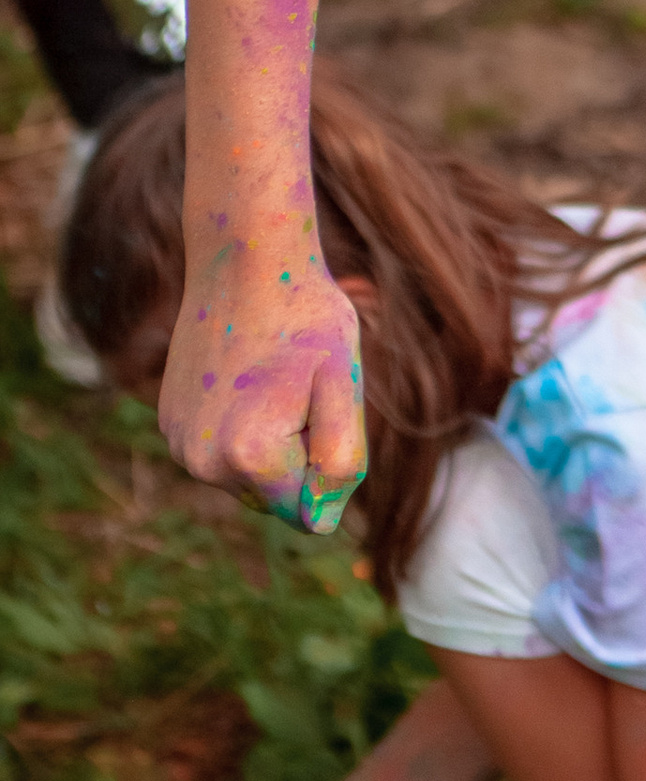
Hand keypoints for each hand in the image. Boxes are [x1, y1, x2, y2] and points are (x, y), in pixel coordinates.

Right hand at [158, 241, 366, 532]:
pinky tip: (244, 372)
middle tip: (298, 388)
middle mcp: (201, 463)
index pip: (310, 511)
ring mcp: (177, 444)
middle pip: (275, 495)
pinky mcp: (168, 423)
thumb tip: (321, 519)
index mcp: (249, 458)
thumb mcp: (342, 384)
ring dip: (268, 439)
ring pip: (246, 473)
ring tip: (271, 379)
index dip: (327, 461)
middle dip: (297, 453)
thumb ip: (341, 459)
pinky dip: (239, 421)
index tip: (318, 406)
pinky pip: (220, 447)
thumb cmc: (306, 318)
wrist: (244, 261)